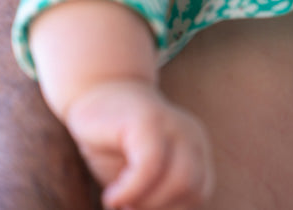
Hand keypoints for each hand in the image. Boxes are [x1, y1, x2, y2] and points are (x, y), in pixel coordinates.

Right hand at [66, 81, 212, 209]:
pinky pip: (151, 165)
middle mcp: (190, 136)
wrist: (93, 93)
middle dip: (158, 209)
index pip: (199, 193)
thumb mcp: (137, 176)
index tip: (136, 208)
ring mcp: (172, 125)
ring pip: (180, 180)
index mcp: (195, 150)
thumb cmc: (114, 143)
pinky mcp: (147, 120)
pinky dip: (131, 190)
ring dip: (147, 203)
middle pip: (193, 188)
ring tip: (118, 203)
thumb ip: (151, 197)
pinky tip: (111, 197)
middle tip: (126, 208)